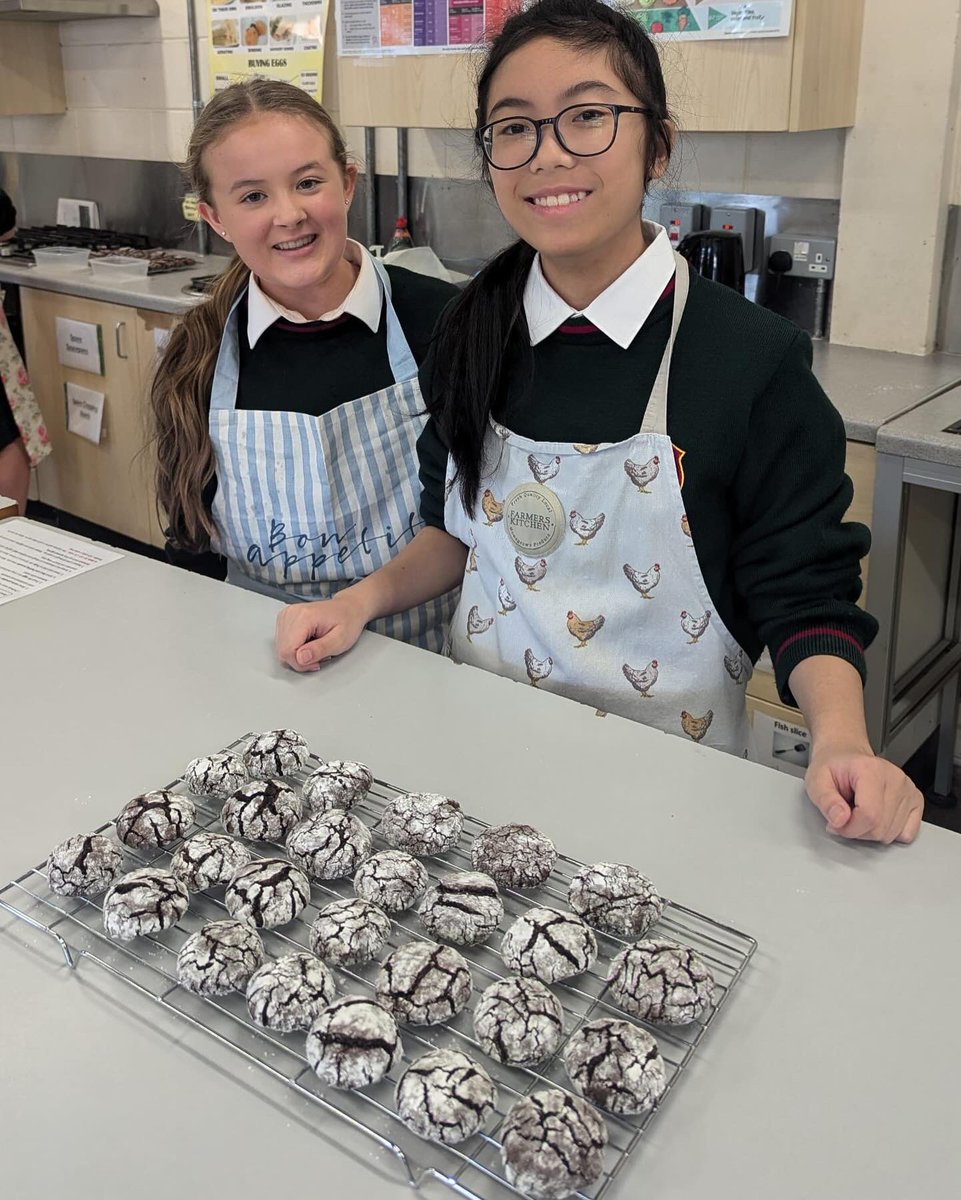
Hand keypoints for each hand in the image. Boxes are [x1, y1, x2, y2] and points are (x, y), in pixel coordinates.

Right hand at [275, 593, 368, 671]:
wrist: (348, 608)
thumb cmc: (347, 622)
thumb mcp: (340, 640)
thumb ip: (320, 649)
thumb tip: (301, 658)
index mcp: (304, 616)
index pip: (287, 651)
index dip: (302, 663)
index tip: (318, 661)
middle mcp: (291, 613)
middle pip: (282, 651)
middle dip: (300, 660)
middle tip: (319, 656)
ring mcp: (286, 615)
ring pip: (281, 649)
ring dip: (298, 654)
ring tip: (315, 647)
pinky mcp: (284, 619)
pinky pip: (283, 643)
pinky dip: (295, 648)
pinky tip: (308, 642)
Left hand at [805, 748, 923, 843]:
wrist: (844, 754)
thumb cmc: (833, 767)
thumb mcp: (816, 780)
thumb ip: (825, 801)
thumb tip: (840, 820)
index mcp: (871, 770)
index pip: (869, 816)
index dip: (849, 828)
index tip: (836, 823)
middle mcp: (895, 778)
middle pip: (881, 828)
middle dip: (858, 831)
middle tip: (845, 816)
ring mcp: (908, 789)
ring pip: (892, 834)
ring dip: (871, 832)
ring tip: (858, 812)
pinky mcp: (916, 800)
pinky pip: (907, 833)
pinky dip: (889, 832)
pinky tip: (876, 817)